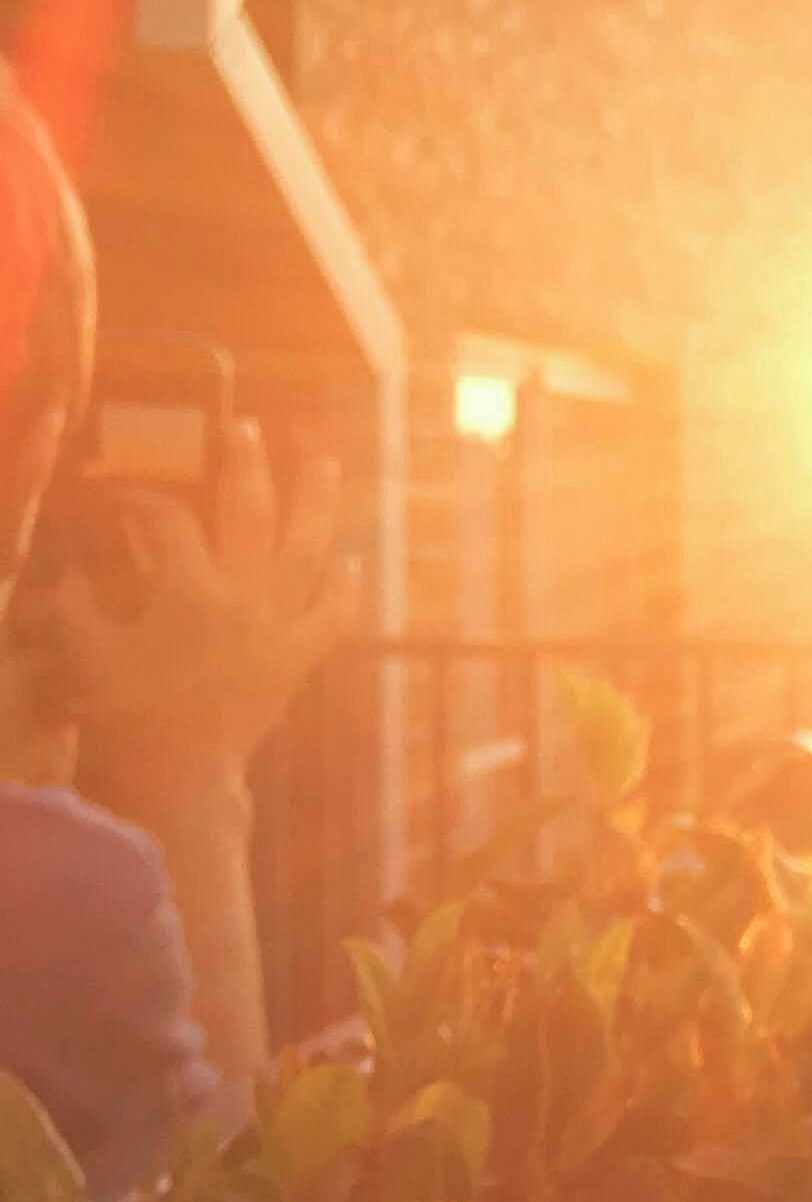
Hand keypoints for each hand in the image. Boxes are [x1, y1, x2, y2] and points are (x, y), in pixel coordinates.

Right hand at [49, 421, 362, 811]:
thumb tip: (75, 568)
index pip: (167, 521)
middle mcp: (245, 597)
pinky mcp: (301, 657)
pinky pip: (333, 613)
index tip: (122, 496)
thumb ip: (78, 602)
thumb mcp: (88, 651)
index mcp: (189, 590)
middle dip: (246, 464)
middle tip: (246, 427)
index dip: (141, 501)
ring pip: (308, 549)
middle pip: (251, 512)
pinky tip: (347, 559)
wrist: (182, 774)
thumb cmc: (128, 713)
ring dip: (315, 500)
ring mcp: (281, 625)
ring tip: (323, 459)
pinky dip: (342, 585)